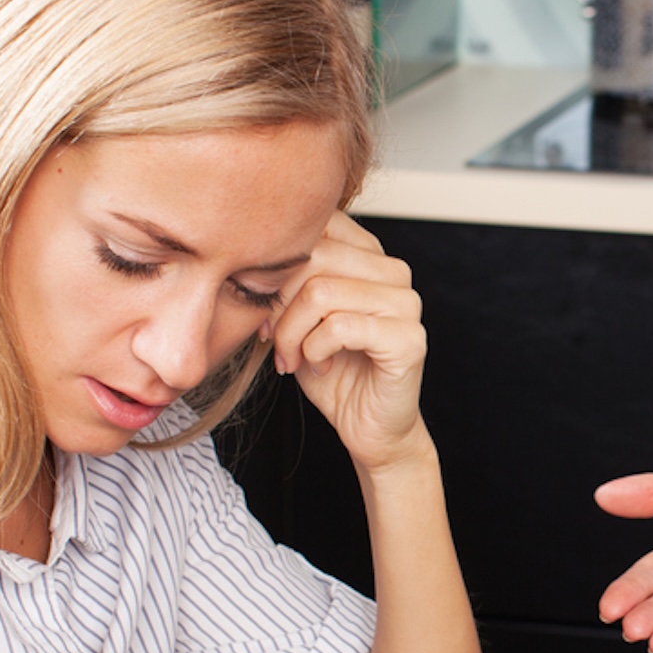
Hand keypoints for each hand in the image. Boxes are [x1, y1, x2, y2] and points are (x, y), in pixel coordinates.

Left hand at [269, 213, 430, 471]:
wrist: (368, 427)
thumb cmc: (331, 369)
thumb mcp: (297, 315)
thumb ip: (286, 279)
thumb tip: (244, 257)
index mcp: (370, 255)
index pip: (316, 225)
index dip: (275, 263)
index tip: (261, 303)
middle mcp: (394, 272)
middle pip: (314, 257)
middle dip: (279, 302)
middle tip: (271, 337)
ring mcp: (406, 304)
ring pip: (321, 292)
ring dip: (291, 332)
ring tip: (293, 357)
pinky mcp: (409, 339)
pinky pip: (339, 328)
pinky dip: (314, 351)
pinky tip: (319, 367)